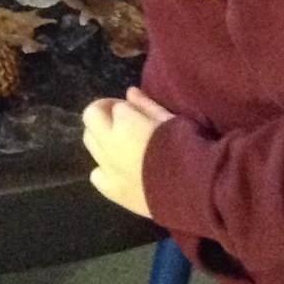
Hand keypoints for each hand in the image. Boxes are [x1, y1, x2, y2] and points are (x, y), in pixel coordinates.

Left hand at [83, 86, 174, 218]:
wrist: (194, 191)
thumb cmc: (187, 149)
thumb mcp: (171, 120)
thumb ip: (147, 105)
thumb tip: (130, 92)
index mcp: (125, 122)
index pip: (117, 106)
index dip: (128, 108)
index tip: (138, 112)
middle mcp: (110, 142)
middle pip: (91, 117)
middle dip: (104, 114)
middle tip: (122, 121)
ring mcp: (108, 167)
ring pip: (89, 143)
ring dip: (101, 138)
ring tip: (121, 144)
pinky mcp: (112, 191)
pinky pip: (96, 174)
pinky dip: (103, 168)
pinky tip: (119, 170)